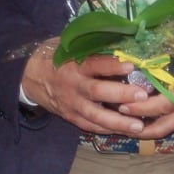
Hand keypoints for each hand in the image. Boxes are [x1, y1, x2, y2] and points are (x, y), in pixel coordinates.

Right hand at [20, 40, 152, 135]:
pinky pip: (90, 126)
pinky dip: (107, 130)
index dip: (112, 66)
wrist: (30, 76)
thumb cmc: (55, 57)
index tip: (131, 66)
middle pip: (98, 92)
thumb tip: (122, 41)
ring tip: (139, 126)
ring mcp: (72, 104)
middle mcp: (73, 85)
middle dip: (121, 94)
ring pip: (96, 116)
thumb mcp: (68, 46)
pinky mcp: (70, 116)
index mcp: (73, 64)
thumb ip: (91, 47)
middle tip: (142, 95)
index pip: (94, 64)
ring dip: (118, 122)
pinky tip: (124, 132)